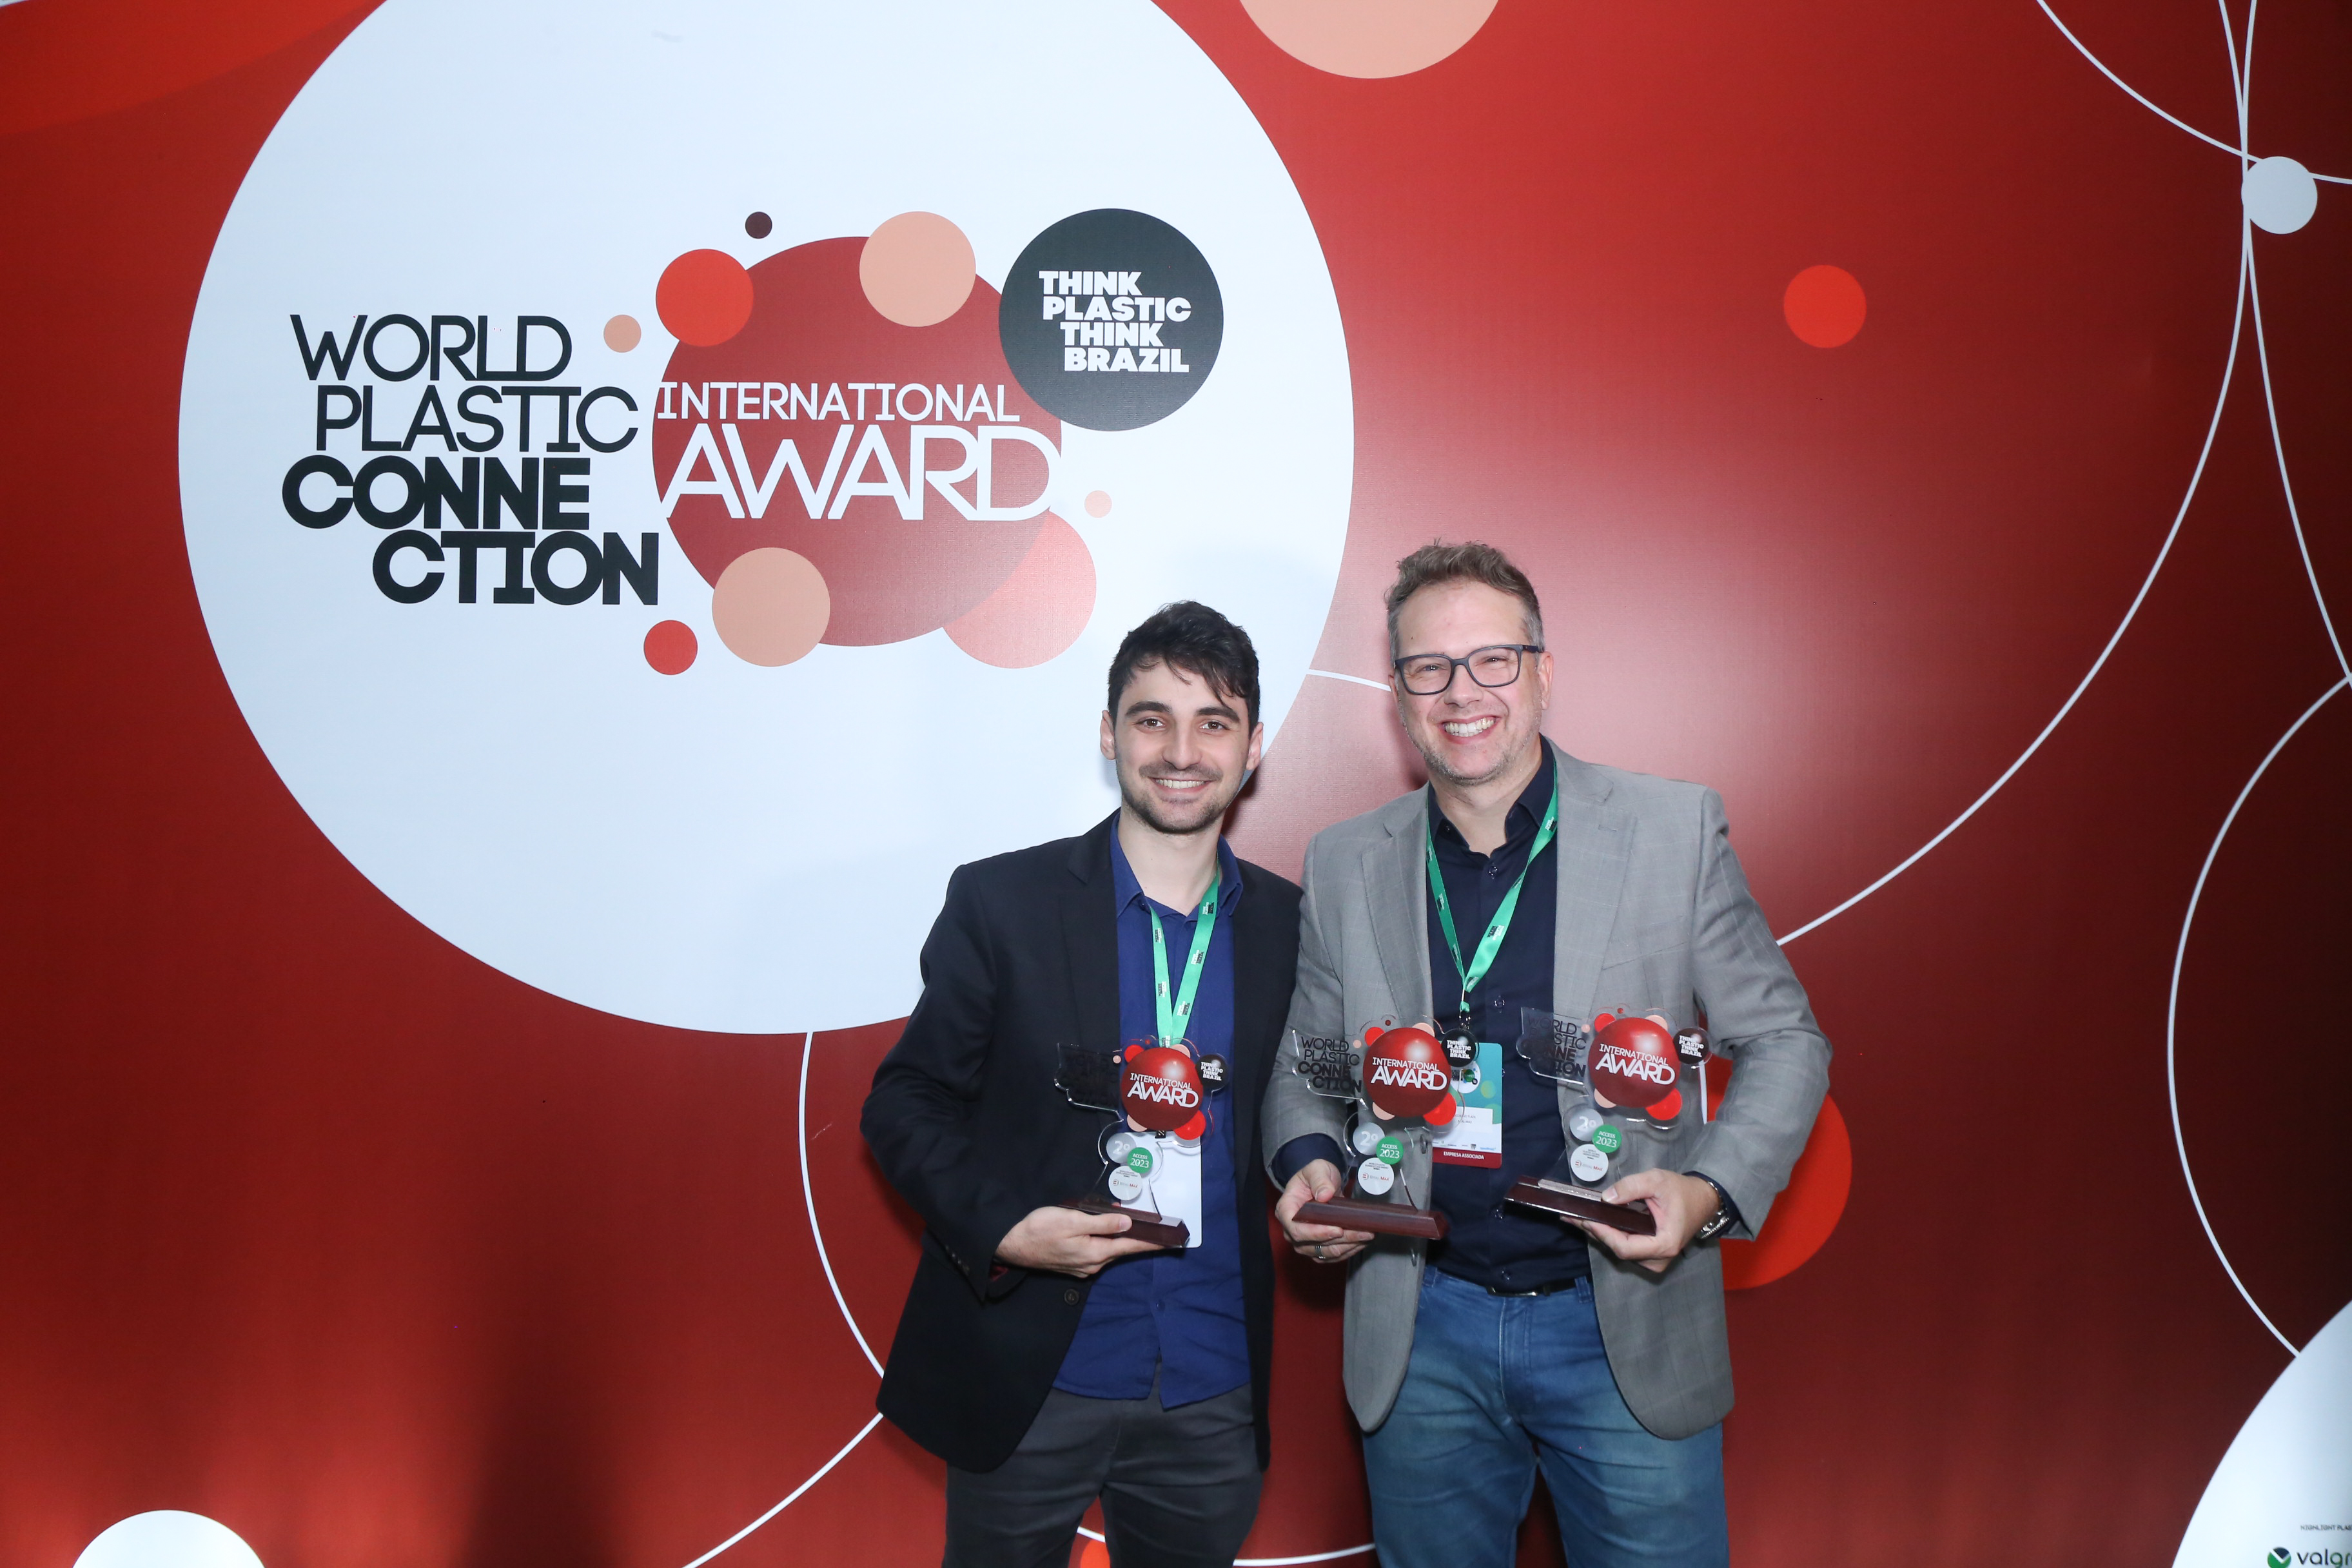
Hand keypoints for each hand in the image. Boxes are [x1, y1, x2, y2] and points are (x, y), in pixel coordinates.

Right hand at [995, 1204, 1167, 1276]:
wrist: (1011, 1244)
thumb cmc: (1040, 1229)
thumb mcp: (1072, 1220)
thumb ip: (1101, 1223)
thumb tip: (1128, 1223)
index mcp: (1095, 1253)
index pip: (1131, 1247)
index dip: (1152, 1243)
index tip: (1172, 1241)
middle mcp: (1093, 1264)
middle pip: (1122, 1250)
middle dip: (1139, 1240)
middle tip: (1158, 1230)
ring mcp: (1082, 1267)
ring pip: (1109, 1251)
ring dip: (1122, 1240)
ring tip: (1137, 1228)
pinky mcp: (1073, 1265)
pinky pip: (1097, 1252)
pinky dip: (1107, 1242)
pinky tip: (1109, 1233)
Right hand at [1275, 1159, 1374, 1263]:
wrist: (1322, 1184)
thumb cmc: (1315, 1176)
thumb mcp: (1317, 1169)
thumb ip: (1319, 1180)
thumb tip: (1324, 1195)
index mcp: (1286, 1210)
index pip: (1296, 1230)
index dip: (1317, 1233)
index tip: (1338, 1229)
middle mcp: (1291, 1230)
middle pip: (1313, 1244)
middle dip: (1341, 1240)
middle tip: (1363, 1231)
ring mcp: (1304, 1241)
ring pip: (1325, 1252)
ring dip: (1347, 1246)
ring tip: (1366, 1235)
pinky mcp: (1317, 1248)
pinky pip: (1332, 1256)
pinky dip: (1348, 1250)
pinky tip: (1361, 1241)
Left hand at [1575, 1169, 1720, 1273]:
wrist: (1703, 1200)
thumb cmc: (1682, 1191)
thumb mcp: (1657, 1181)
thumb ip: (1631, 1187)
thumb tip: (1606, 1199)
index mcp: (1664, 1244)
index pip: (1625, 1247)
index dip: (1603, 1234)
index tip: (1586, 1219)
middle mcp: (1659, 1258)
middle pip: (1619, 1250)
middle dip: (1595, 1231)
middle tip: (1570, 1215)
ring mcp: (1654, 1259)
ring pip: (1620, 1250)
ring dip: (1598, 1232)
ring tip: (1575, 1216)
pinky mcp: (1649, 1254)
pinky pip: (1625, 1246)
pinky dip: (1608, 1233)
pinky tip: (1592, 1221)